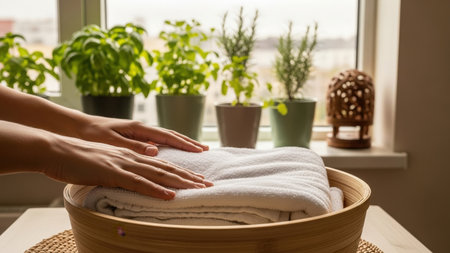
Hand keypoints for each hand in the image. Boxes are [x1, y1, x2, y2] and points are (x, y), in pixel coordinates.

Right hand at [45, 134, 212, 199]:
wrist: (55, 148)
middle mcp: (132, 156)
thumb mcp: (104, 161)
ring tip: (198, 189)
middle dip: (189, 177)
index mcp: (131, 153)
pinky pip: (138, 182)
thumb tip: (135, 174)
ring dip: (180, 182)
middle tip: (208, 185)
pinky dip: (155, 190)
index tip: (197, 179)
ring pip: (158, 174)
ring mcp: (123, 163)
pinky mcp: (112, 172)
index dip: (181, 171)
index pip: (162, 163)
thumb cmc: (77, 157)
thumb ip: (121, 166)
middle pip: (166, 167)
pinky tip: (169, 195)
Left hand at [78, 116, 208, 155]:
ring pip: (166, 137)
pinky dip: (171, 145)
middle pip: (171, 135)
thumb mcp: (110, 141)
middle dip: (189, 143)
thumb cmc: (91, 134)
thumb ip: (132, 146)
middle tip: (206, 150)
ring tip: (197, 149)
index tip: (200, 150)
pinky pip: (158, 141)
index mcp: (137, 129)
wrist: (76, 126)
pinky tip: (175, 150)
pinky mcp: (135, 137)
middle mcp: (141, 129)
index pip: (167, 136)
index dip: (184, 144)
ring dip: (182, 143)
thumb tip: (155, 151)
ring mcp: (139, 132)